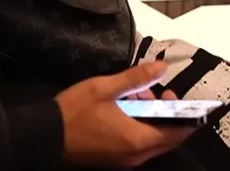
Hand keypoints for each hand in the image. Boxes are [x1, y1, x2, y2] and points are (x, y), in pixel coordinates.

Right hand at [57, 62, 193, 167]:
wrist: (45, 135)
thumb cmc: (75, 111)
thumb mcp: (106, 88)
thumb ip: (137, 78)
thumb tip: (162, 67)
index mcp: (138, 140)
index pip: (177, 134)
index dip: (185, 116)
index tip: (174, 94)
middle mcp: (135, 156)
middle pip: (166, 139)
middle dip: (165, 114)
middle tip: (152, 90)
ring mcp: (124, 161)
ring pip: (150, 141)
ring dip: (150, 119)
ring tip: (134, 95)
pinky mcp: (113, 160)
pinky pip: (136, 145)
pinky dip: (138, 127)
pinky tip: (123, 109)